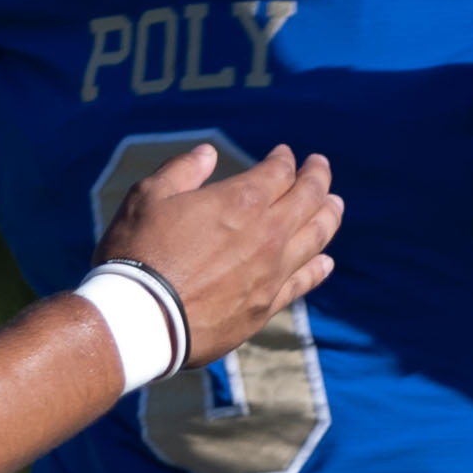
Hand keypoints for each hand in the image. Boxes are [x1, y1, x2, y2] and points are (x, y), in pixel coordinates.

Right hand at [97, 144, 340, 364]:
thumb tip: (208, 153)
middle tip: (319, 167)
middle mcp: (267, 234)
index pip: (279, 172)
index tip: (284, 154)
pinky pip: (304, 281)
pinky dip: (319, 267)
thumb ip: (183, 170)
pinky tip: (326, 261)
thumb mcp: (148, 197)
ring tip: (335, 204)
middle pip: (309, 199)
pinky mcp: (266, 306)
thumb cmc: (137, 253)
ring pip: (316, 237)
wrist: (140, 319)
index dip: (284, 159)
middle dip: (317, 178)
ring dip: (329, 215)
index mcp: (240, 200)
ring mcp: (272, 272)